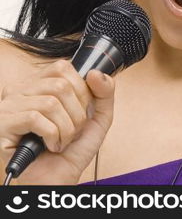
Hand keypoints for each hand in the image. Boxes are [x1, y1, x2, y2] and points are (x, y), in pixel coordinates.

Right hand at [0, 59, 114, 184]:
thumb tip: (95, 73)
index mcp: (40, 84)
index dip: (81, 90)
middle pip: (60, 86)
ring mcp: (9, 107)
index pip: (62, 68)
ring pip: (50, 103)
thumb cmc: (72, 149)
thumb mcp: (97, 116)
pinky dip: (52, 135)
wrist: (57, 180)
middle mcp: (21, 91)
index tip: (81, 111)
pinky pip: (35, 118)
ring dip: (66, 127)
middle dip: (77, 113)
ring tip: (62, 140)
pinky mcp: (3, 125)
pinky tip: (50, 145)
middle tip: (72, 131)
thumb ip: (104, 92)